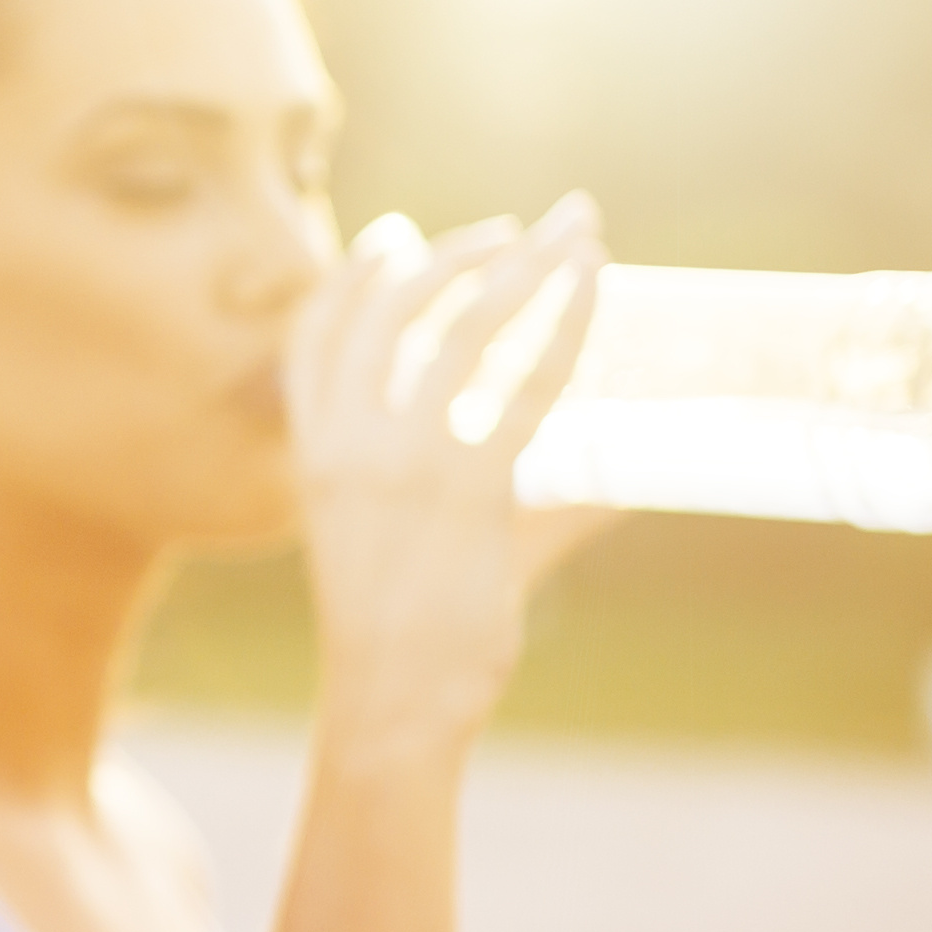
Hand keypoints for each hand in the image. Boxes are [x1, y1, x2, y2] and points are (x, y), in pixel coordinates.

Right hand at [284, 197, 602, 770]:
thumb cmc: (405, 637)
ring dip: (524, 267)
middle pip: (394, 307)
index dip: (354, 274)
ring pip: (461, 327)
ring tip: (575, 237)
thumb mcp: (412, 547)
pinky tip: (595, 292)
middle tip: (529, 225)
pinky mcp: (466, 488)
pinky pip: (525, 384)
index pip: (316, 333)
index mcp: (315, 453)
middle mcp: (349, 444)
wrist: (390, 705)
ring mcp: (403, 462)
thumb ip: (508, 497)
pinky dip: (566, 324)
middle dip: (465, 249)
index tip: (399, 234)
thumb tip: (616, 477)